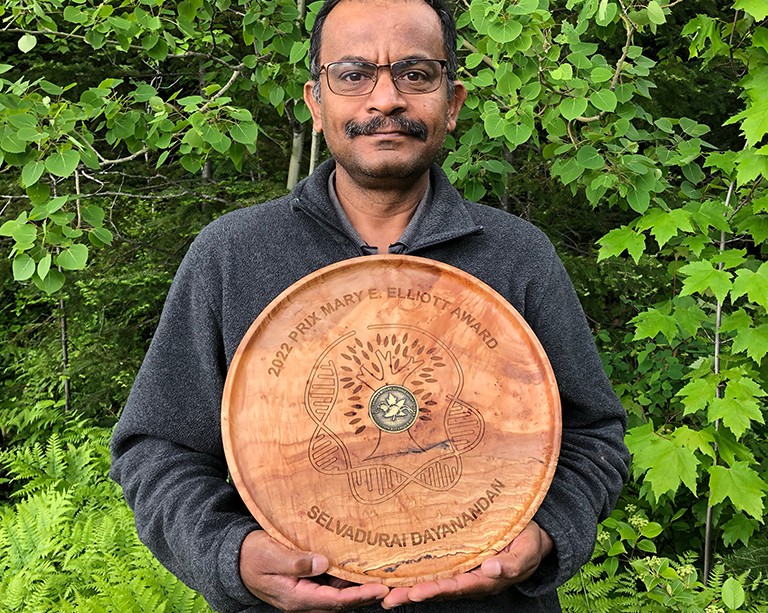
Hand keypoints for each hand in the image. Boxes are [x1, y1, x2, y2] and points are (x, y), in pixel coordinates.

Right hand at [239, 530, 388, 611]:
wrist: (236, 560)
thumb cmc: (251, 556)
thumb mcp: (270, 555)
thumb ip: (296, 561)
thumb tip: (323, 563)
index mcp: (297, 598)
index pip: (335, 601)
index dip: (359, 596)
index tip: (381, 588)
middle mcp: (305, 600)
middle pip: (343, 602)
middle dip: (367, 594)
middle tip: (392, 582)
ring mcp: (307, 593)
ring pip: (340, 594)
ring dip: (360, 587)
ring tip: (383, 573)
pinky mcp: (308, 583)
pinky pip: (332, 585)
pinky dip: (348, 577)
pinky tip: (359, 565)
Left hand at [380, 521, 552, 609]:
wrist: (531, 533)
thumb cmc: (528, 542)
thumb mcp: (526, 551)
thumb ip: (512, 563)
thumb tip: (491, 569)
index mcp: (486, 580)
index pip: (458, 587)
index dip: (436, 591)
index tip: (416, 593)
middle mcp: (470, 579)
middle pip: (439, 589)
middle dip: (414, 595)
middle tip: (389, 598)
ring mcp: (463, 570)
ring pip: (434, 581)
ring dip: (410, 588)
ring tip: (386, 593)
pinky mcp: (457, 558)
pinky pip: (436, 567)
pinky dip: (416, 573)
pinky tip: (397, 574)